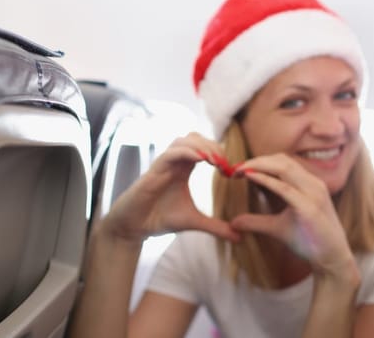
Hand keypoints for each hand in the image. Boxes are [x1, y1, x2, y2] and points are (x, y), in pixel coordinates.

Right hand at [98, 132, 240, 242]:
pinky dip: (186, 152)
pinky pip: (170, 153)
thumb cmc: (160, 219)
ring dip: (202, 146)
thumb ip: (217, 227)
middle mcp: (174, 162)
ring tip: (215, 161)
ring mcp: (162, 165)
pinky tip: (200, 161)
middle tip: (225, 164)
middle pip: (195, 137)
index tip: (231, 171)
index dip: (219, 153)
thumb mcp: (194, 222)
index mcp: (183, 169)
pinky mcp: (153, 171)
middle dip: (213, 146)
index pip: (204, 147)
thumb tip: (240, 236)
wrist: (133, 229)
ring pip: (183, 139)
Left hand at [228, 154, 357, 278]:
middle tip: (235, 168)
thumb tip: (233, 223)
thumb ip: (257, 221)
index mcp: (309, 184)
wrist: (332, 259)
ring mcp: (314, 194)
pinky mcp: (310, 208)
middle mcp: (313, 184)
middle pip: (282, 160)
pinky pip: (285, 188)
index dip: (260, 161)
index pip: (283, 162)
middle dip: (256, 160)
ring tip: (239, 170)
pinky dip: (266, 180)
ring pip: (284, 167)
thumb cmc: (310, 241)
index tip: (239, 168)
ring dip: (259, 165)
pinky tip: (251, 178)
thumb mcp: (278, 228)